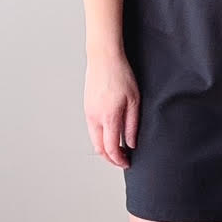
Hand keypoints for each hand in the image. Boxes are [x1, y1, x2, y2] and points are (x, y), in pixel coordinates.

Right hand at [84, 53, 140, 168]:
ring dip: (104, 148)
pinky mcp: (87, 107)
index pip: (111, 148)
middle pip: (99, 148)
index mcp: (109, 117)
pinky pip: (92, 129)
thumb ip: (132, 125)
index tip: (127, 162)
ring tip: (118, 149)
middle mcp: (95, 118)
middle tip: (122, 159)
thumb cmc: (121, 75)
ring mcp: (88, 113)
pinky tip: (110, 134)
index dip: (119, 160)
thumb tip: (131, 143)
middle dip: (110, 158)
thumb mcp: (134, 100)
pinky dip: (100, 137)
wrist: (103, 58)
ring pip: (94, 139)